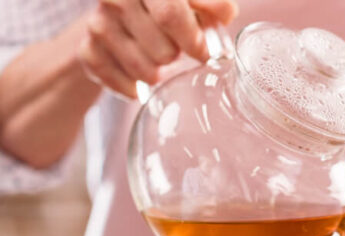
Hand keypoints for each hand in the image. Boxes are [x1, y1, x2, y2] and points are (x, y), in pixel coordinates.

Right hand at [78, 0, 237, 97]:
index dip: (193, 41)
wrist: (119, 11)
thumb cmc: (166, 5)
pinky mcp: (87, 52)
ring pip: (147, 74)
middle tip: (172, 47)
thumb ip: (211, 4)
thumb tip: (225, 13)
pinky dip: (138, 87)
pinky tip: (138, 73)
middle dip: (175, 56)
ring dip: (158, 73)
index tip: (203, 51)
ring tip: (155, 57)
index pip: (170, 15)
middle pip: (163, 52)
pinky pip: (126, 86)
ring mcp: (97, 25)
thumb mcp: (191, 0)